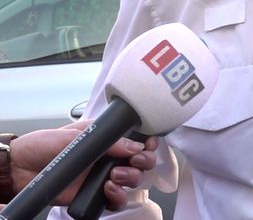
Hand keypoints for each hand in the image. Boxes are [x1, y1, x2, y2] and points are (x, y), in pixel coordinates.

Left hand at [5, 121, 157, 209]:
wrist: (21, 167)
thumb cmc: (45, 144)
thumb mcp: (78, 133)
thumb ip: (107, 139)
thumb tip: (134, 145)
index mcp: (108, 138)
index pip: (138, 140)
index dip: (148, 143)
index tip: (149, 144)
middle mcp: (109, 157)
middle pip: (142, 162)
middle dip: (145, 161)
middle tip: (136, 160)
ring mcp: (102, 177)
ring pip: (133, 181)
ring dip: (131, 178)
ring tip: (115, 175)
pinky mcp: (93, 195)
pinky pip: (115, 200)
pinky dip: (117, 196)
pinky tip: (108, 189)